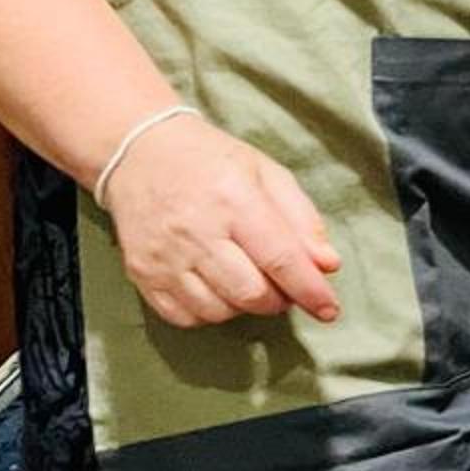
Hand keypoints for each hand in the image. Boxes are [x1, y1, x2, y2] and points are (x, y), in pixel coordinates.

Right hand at [102, 113, 343, 327]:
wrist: (140, 153)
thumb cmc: (212, 162)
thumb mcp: (267, 174)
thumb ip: (302, 219)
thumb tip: (328, 265)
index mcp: (234, 199)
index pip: (280, 258)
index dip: (309, 290)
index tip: (329, 309)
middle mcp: (196, 232)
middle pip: (250, 293)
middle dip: (279, 300)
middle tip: (283, 285)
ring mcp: (164, 257)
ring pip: (218, 311)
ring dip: (245, 307)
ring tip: (249, 280)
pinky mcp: (141, 274)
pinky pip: (184, 317)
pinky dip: (210, 313)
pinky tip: (217, 289)